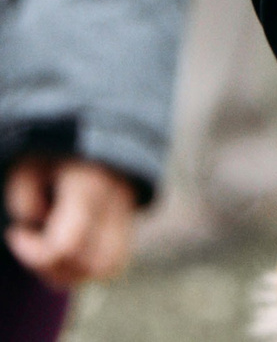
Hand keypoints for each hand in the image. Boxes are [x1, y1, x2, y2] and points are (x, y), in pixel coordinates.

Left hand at [6, 155, 136, 290]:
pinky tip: (63, 249)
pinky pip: (113, 263)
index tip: (15, 232)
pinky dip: (85, 267)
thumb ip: (23, 193)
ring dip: (70, 271)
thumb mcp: (27, 163)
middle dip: (53, 267)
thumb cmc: (54, 151)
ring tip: (46, 249)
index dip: (33, 252)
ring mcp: (129, 216)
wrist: (96, 135)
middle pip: (93, 265)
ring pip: (107, 268)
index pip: (68, 244)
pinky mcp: (130, 225)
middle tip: (31, 242)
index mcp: (91, 184)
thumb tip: (36, 220)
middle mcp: (117, 204)